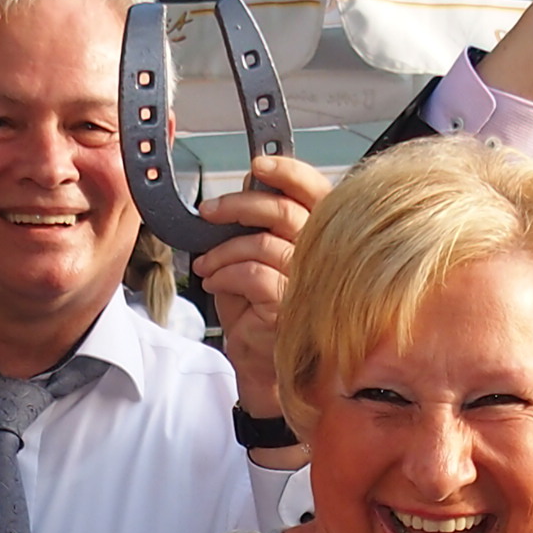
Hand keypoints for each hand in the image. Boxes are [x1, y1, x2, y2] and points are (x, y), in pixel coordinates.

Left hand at [191, 155, 332, 421]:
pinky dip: (223, 274)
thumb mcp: (256, 257)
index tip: (257, 165)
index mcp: (321, 237)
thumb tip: (249, 181)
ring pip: (261, 243)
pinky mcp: (292, 307)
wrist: (263, 368)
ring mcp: (311, 283)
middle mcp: (325, 257)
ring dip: (222, 250)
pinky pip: (252, 274)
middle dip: (238, 205)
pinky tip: (214, 282)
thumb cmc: (261, 313)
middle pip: (284, 211)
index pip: (316, 191)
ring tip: (206, 264)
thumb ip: (259, 222)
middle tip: (210, 211)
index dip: (288, 171)